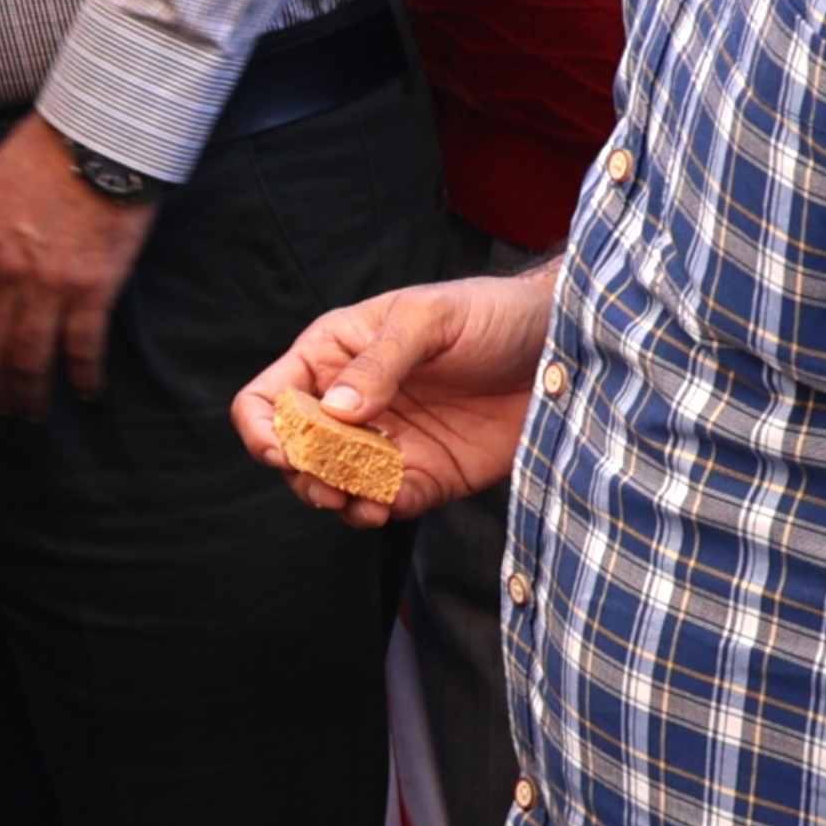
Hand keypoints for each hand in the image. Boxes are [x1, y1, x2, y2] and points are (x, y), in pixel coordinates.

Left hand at [0, 118, 157, 417]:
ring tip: (28, 411)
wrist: (98, 138)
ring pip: (28, 358)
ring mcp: (48, 285)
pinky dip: (83, 376)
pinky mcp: (92, 289)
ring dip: (26, 393)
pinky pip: (83, 346)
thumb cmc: (40, 157)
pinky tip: (85, 393)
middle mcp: (3, 274)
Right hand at [231, 265, 557, 523]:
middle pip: (294, 452)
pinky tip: (385, 506)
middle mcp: (351, 403)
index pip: (269, 397)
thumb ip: (381, 361)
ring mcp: (386, 442)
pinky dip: (376, 512)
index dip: (263, 428)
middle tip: (330, 484)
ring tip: (355, 500)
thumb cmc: (490, 314)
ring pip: (332, 485)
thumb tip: (336, 412)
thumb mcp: (431, 319)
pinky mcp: (423, 474)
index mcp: (334, 355)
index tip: (284, 451)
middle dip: (302, 474)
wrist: (562, 349)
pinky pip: (383, 504)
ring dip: (334, 499)